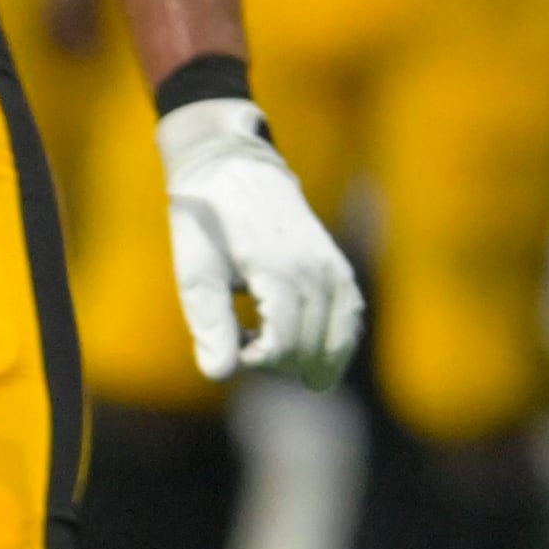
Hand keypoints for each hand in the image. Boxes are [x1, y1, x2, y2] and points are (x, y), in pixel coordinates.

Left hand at [160, 97, 358, 388]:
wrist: (235, 175)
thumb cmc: (207, 229)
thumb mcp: (196, 276)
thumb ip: (210, 326)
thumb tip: (221, 374)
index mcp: (276, 271)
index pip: (282, 342)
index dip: (258, 360)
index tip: (234, 348)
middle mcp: (313, 269)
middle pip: (310, 344)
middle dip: (279, 361)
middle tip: (247, 344)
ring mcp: (333, 267)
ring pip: (339, 334)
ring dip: (310, 358)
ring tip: (278, 358)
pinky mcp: (339, 266)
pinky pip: (352, 314)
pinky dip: (338, 341)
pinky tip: (316, 355)